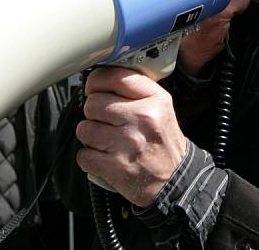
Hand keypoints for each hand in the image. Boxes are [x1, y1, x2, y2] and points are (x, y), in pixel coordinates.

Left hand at [76, 67, 186, 206]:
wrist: (174, 180)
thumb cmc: (162, 142)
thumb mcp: (160, 107)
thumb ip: (135, 89)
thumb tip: (99, 79)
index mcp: (154, 100)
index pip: (114, 77)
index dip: (96, 82)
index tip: (94, 88)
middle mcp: (142, 119)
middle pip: (93, 103)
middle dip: (93, 113)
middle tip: (106, 122)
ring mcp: (128, 143)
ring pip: (84, 129)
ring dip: (90, 136)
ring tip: (106, 140)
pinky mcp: (117, 167)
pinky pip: (83, 155)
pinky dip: (89, 158)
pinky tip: (104, 157)